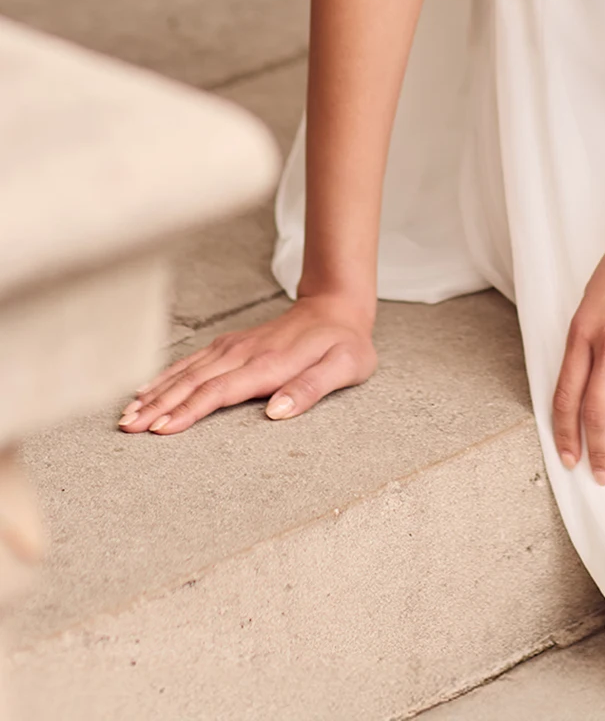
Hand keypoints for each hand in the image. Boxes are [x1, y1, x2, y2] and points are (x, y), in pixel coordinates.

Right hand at [117, 295, 377, 435]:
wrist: (338, 306)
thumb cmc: (344, 343)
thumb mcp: (345, 367)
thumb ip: (311, 388)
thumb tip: (276, 412)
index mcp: (270, 364)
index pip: (221, 392)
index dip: (189, 411)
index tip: (161, 430)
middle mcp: (245, 353)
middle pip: (195, 382)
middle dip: (159, 406)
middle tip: (128, 428)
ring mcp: (235, 346)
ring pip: (188, 372)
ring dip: (157, 392)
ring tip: (128, 414)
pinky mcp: (231, 344)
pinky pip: (193, 361)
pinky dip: (167, 375)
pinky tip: (147, 389)